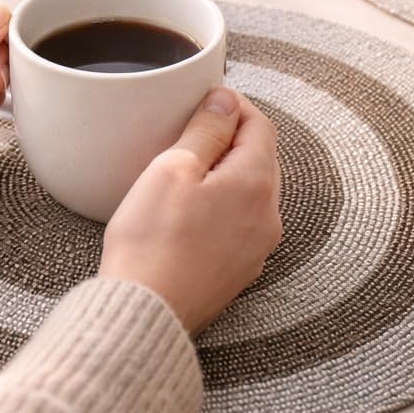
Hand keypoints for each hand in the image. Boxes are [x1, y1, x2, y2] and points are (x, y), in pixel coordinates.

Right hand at [98, 87, 281, 333]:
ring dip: (226, 174)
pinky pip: (240, 224)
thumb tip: (227, 100)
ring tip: (186, 172)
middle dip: (230, 139)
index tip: (204, 102)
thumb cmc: (152, 241)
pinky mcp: (239, 271)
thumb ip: (206, 130)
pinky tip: (189, 213)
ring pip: (251, 193)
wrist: (145, 313)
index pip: (260, 126)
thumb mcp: (174, 168)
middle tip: (190, 133)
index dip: (233, 106)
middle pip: (260, 159)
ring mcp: (257, 248)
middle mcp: (268, 217)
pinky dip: (221, 207)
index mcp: (256, 184)